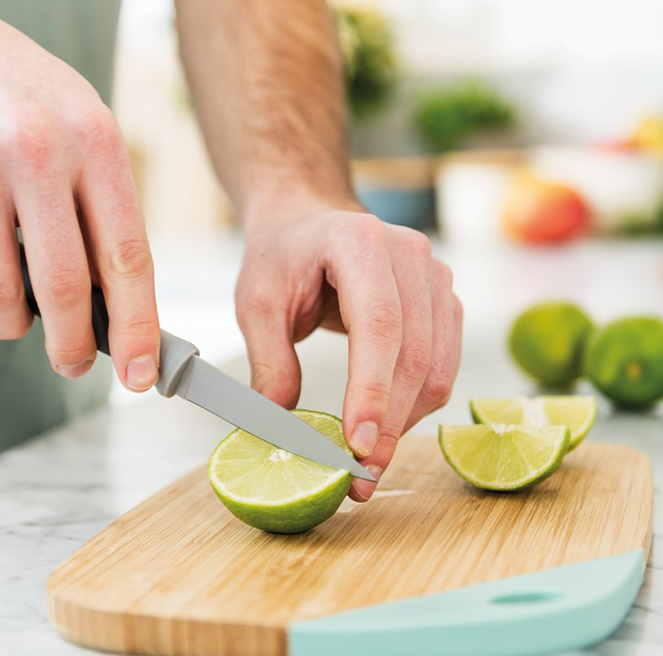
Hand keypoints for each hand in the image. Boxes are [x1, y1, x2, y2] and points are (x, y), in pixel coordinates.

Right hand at [0, 6, 159, 390]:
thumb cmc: (41, 104)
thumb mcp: (93, 141)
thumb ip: (106, 214)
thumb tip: (117, 304)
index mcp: (99, 145)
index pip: (127, 256)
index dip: (137, 326)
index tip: (141, 374)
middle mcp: (42, 151)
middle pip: (66, 283)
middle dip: (72, 345)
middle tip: (74, 365)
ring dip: (13, 323)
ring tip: (22, 319)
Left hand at [236, 197, 462, 500]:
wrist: (311, 223)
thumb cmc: (283, 257)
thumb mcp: (257, 302)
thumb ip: (269, 362)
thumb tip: (280, 428)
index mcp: (359, 242)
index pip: (379, 325)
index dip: (372, 390)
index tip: (358, 447)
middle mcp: (411, 254)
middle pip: (413, 354)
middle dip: (388, 423)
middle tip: (360, 478)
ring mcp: (435, 277)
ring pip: (435, 367)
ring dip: (404, 422)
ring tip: (369, 463)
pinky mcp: (444, 301)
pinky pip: (442, 364)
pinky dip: (416, 404)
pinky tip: (386, 425)